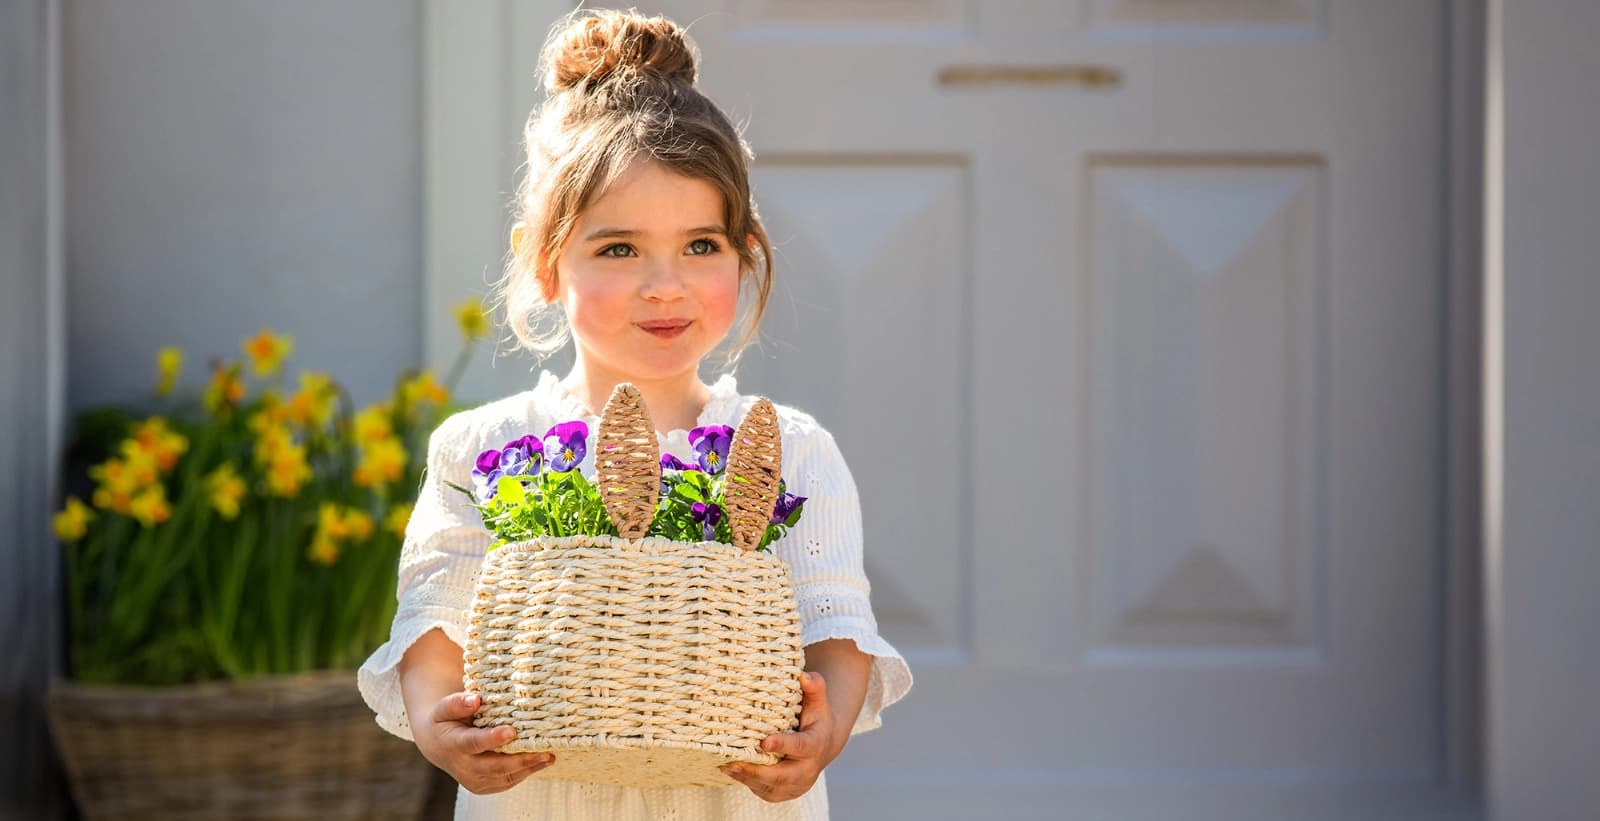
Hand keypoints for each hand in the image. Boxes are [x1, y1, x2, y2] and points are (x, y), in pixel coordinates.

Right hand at [413, 691, 554, 794]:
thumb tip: (476, 700)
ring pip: (504, 777)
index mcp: (453, 744)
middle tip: (544, 752)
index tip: (511, 731)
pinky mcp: (484, 786)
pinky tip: (540, 762)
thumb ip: (458, 703)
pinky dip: (525, 773)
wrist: (438, 745)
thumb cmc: (446, 720)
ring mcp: (474, 780)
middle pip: (494, 766)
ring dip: (528, 768)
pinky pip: (507, 781)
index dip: (492, 739)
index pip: (474, 743)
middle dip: (520, 760)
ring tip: (549, 756)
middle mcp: (463, 767)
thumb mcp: (445, 707)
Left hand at [722, 672, 837, 802]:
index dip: (783, 745)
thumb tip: (803, 675)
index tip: (764, 742)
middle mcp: (807, 770)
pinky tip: (733, 772)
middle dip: (757, 771)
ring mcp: (796, 785)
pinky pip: (764, 791)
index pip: (800, 747)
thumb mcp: (818, 702)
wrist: (823, 744)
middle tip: (733, 763)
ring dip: (748, 779)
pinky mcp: (784, 792)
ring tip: (726, 767)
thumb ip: (814, 687)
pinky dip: (748, 783)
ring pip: (770, 787)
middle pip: (782, 776)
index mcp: (815, 745)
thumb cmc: (815, 718)